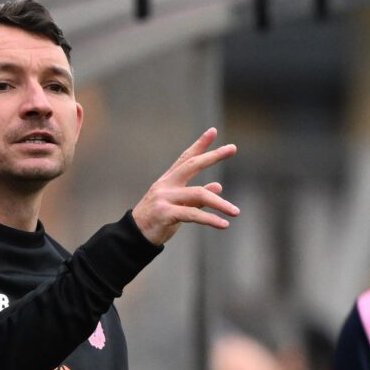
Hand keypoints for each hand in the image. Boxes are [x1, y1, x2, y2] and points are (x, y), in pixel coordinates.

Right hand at [131, 127, 238, 244]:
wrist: (134, 237)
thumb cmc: (156, 222)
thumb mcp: (178, 207)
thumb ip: (197, 197)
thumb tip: (218, 186)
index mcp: (168, 181)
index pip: (185, 158)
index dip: (199, 145)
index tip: (213, 131)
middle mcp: (165, 186)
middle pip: (192, 165)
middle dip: (213, 156)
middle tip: (232, 148)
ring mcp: (164, 198)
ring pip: (198, 195)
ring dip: (220, 204)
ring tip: (236, 212)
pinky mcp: (164, 214)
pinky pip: (193, 215)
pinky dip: (210, 219)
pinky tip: (224, 224)